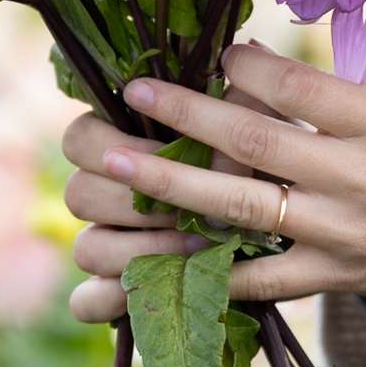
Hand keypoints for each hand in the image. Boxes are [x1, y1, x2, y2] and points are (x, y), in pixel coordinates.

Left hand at [61, 41, 365, 321]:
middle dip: (187, 115)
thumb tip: (253, 67)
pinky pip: (260, 277)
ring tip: (118, 170)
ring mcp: (344, 235)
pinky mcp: (337, 278)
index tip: (210, 53)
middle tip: (132, 96)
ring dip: (174, 187)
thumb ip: (339, 95)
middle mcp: (361, 179)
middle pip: (257, 143)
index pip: (298, 87)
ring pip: (244, 209)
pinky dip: (208, 268)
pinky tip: (155, 258)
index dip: (243, 67)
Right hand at [61, 85, 286, 323]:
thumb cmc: (263, 167)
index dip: (116, 149)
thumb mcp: (262, 134)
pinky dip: (109, 301)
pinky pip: (86, 303)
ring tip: (193, 248)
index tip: (168, 154)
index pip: (79, 138)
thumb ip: (245, 103)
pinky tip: (152, 294)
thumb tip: (243, 63)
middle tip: (187, 208)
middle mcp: (103, 194)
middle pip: (77, 194)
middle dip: (133, 202)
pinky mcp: (112, 294)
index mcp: (119, 145)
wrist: (288, 233)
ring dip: (136, 250)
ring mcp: (103, 244)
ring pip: (85, 249)